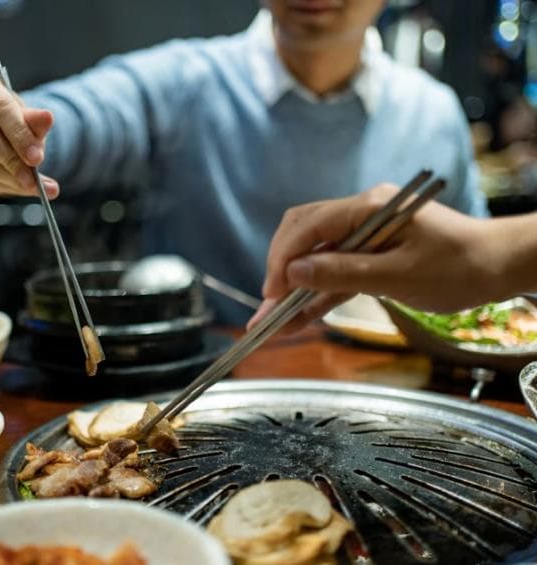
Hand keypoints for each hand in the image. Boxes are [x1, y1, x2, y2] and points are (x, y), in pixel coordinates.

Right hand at [0, 73, 58, 198]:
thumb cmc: (12, 126)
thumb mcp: (28, 122)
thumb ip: (36, 122)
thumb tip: (47, 117)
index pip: (0, 108)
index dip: (19, 134)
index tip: (36, 158)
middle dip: (11, 160)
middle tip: (32, 179)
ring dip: (6, 177)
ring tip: (28, 185)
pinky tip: (11, 185)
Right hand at [248, 184, 504, 330]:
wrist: (500, 266)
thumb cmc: (459, 268)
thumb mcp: (398, 276)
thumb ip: (342, 273)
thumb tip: (294, 274)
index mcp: (369, 207)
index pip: (308, 226)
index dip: (283, 259)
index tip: (271, 294)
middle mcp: (362, 213)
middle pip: (303, 234)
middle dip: (280, 271)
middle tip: (269, 307)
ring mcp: (365, 232)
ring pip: (315, 255)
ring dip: (295, 287)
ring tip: (273, 321)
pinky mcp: (371, 253)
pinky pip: (335, 271)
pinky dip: (318, 294)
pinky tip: (299, 318)